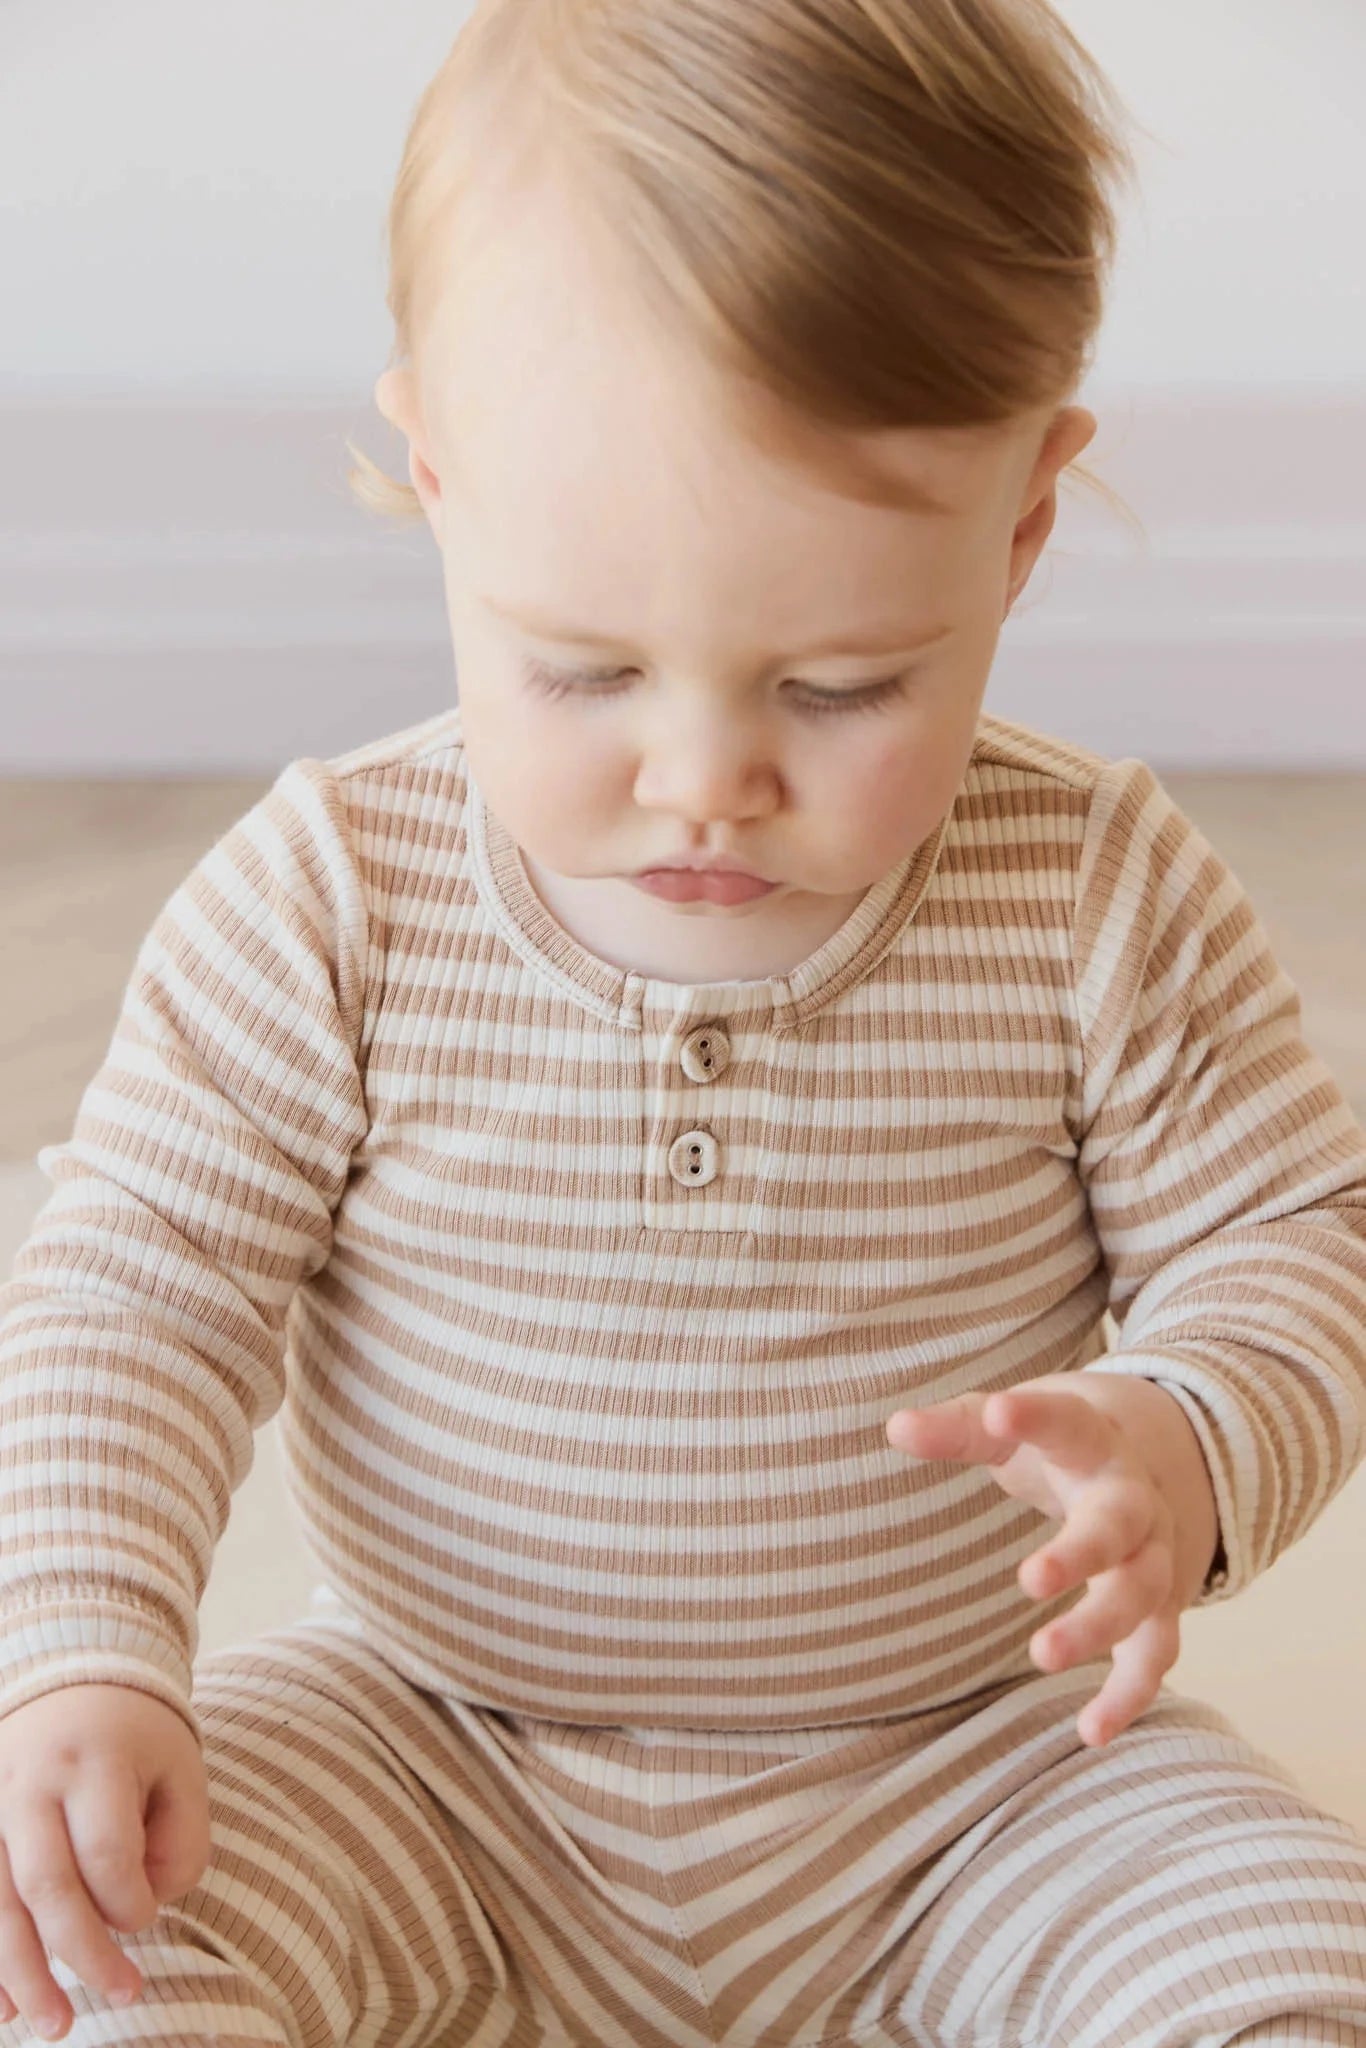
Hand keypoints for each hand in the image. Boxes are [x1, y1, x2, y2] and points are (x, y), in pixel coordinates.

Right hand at [0, 1684, 209, 2039]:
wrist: (73, 1682)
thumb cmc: (138, 1740)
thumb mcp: (181, 1770)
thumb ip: (180, 1842)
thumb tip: (138, 1914)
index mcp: (94, 1759)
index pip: (107, 1852)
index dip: (131, 1903)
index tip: (149, 1919)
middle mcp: (30, 1781)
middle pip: (46, 1885)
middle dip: (81, 1953)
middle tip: (120, 1997)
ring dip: (20, 1973)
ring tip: (52, 2025)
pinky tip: (2, 2007)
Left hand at [886, 1377, 1186, 1748]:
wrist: (1142, 1462)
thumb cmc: (1056, 1444)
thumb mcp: (1010, 1425)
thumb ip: (957, 1428)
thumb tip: (896, 1427)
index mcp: (1093, 1442)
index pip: (1065, 1423)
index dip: (1034, 1417)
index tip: (999, 1412)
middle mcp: (1134, 1500)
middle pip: (1117, 1527)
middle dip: (1080, 1555)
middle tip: (1030, 1581)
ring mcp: (1154, 1557)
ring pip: (1143, 1595)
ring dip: (1099, 1628)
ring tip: (1041, 1655)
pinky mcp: (1158, 1609)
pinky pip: (1154, 1656)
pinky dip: (1129, 1696)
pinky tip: (1089, 1732)